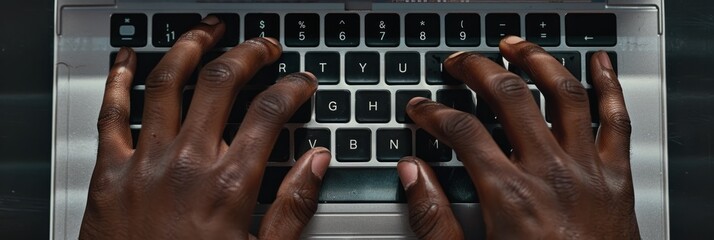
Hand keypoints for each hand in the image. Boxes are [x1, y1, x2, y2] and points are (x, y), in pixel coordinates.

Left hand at [80, 15, 329, 238]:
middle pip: (221, 82)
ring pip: (167, 82)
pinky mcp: (109, 174)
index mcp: (229, 185)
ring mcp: (145, 164)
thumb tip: (317, 163)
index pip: (269, 112)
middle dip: (249, 53)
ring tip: (207, 30)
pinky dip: (119, 80)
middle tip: (264, 46)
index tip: (301, 83)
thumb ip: (293, 205)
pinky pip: (111, 115)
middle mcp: (187, 164)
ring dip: (190, 47)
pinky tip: (128, 59)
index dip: (292, 88)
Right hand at [397, 36, 638, 238]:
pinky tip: (597, 64)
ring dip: (537, 60)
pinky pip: (616, 119)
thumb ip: (434, 218)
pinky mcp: (616, 177)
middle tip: (458, 63)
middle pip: (508, 96)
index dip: (432, 111)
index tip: (420, 108)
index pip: (461, 130)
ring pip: (563, 94)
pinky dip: (608, 85)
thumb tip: (411, 174)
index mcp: (510, 195)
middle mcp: (550, 173)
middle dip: (477, 70)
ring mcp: (587, 170)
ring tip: (515, 46)